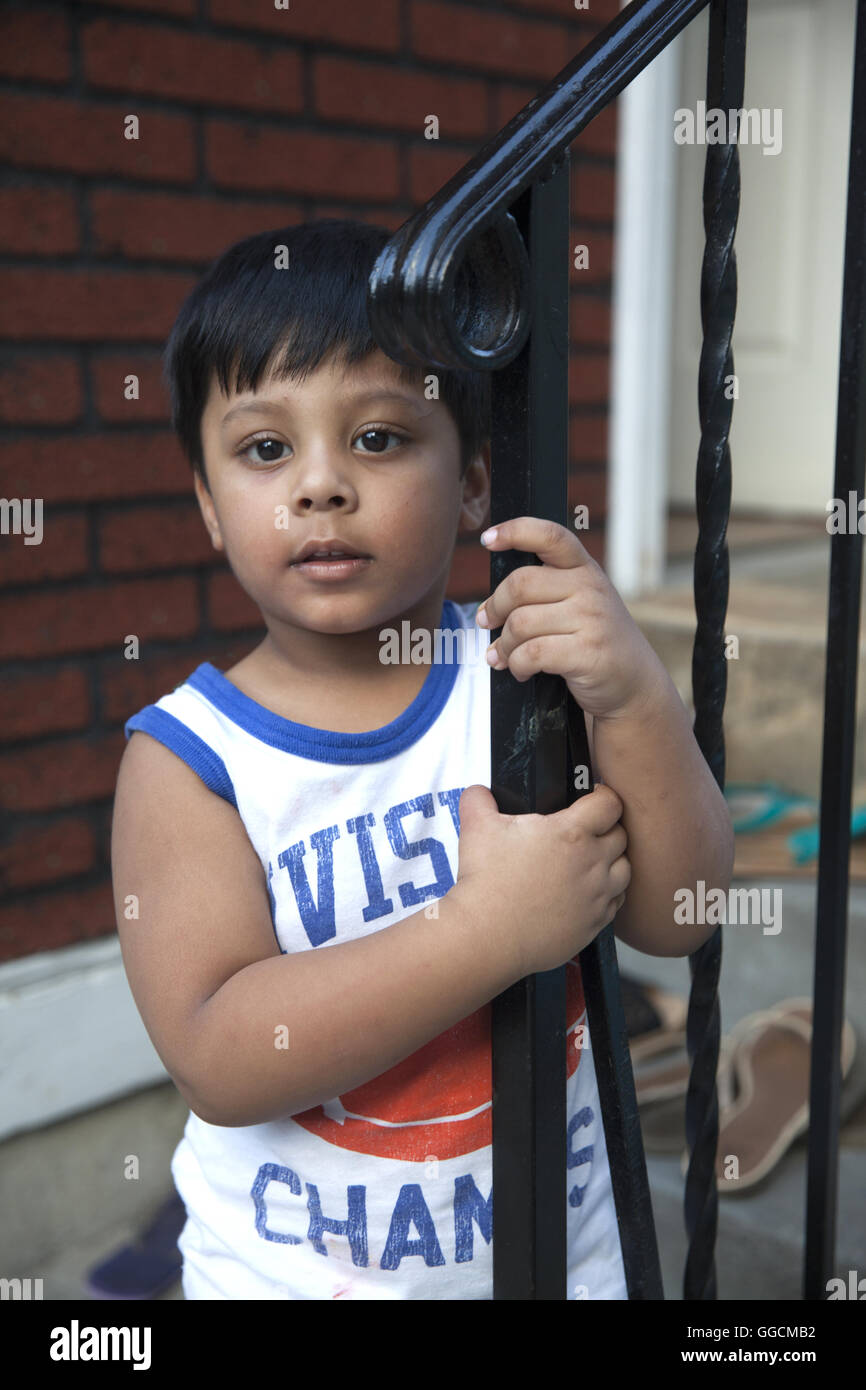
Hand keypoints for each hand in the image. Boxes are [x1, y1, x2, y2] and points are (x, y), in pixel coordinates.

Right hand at [454, 782, 630, 978]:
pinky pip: (616, 902)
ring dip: (612, 861)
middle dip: (607, 828)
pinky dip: (607, 894)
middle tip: (587, 831)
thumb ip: (479, 800)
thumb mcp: (477, 827)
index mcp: (572, 833)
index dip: (603, 796)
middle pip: (621, 835)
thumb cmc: (485, 882)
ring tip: (591, 862)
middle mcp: (592, 863)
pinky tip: (587, 892)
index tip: (593, 798)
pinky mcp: (594, 923)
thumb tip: (478, 792)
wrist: (487, 934)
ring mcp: (597, 896)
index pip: (610, 803)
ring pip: (625, 870)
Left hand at [476, 516, 664, 720]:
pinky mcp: (587, 652)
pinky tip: (522, 670)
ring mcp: (591, 619)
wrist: (634, 681)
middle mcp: (589, 587)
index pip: (550, 536)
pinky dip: (517, 665)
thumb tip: (487, 609)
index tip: (488, 539)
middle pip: (520, 584)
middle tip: (487, 622)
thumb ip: (542, 594)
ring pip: (520, 623)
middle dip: (494, 607)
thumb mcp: (579, 603)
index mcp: (584, 568)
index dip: (515, 531)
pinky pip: (531, 654)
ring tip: (503, 656)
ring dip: (503, 645)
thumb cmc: (594, 641)